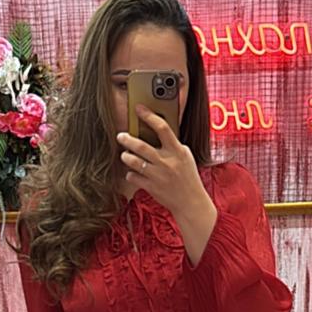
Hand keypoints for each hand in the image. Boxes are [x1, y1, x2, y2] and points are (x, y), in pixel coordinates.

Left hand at [116, 105, 209, 221]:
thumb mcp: (186, 157)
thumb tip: (158, 131)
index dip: (149, 116)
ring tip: (125, 155)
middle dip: (127, 139)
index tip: (139, 109)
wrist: (191, 202)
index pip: (162, 128)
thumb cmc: (188, 178)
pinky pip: (133, 177)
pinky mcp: (151, 187)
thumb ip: (173, 145)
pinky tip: (132, 173)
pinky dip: (130, 174)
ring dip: (126, 157)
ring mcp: (158, 175)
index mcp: (177, 151)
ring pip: (134, 162)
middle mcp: (167, 162)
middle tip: (120, 136)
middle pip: (142, 146)